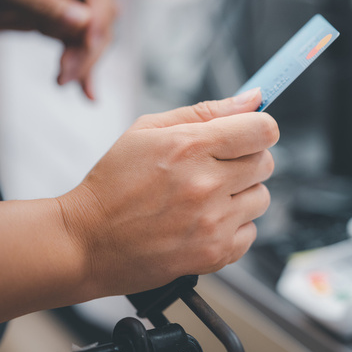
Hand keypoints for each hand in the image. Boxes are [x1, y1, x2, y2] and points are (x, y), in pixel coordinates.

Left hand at [0, 0, 117, 99]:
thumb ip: (45, 4)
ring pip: (94, 37)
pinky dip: (81, 70)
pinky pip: (80, 48)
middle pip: (101, 16)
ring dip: (84, 63)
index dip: (101, 15)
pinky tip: (87, 94)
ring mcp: (74, 1)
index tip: (92, 42)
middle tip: (68, 73)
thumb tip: (87, 24)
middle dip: (88, 48)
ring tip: (62, 83)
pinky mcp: (66, 23)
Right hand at [57, 88, 278, 295]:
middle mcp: (207, 185)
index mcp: (190, 147)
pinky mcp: (214, 254)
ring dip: (242, 194)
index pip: (263, 130)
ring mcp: (212, 222)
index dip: (260, 128)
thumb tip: (254, 98)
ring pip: (262, 198)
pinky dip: (234, 226)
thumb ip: (206, 111)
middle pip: (266, 163)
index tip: (248, 133)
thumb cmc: (114, 182)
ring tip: (207, 197)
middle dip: (247, 160)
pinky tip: (205, 222)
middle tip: (217, 167)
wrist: (85, 242)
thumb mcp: (148, 130)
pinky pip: (251, 232)